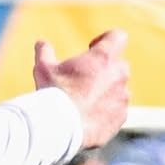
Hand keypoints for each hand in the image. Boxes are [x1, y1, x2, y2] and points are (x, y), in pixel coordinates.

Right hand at [35, 30, 130, 150]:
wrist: (63, 128)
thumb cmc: (53, 94)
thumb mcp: (43, 69)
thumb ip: (45, 52)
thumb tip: (41, 44)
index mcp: (103, 58)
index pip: (118, 36)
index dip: (106, 39)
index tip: (92, 48)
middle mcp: (119, 75)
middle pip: (119, 64)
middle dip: (104, 68)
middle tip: (85, 78)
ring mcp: (123, 97)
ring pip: (119, 88)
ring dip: (106, 90)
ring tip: (84, 100)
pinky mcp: (122, 116)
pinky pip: (118, 109)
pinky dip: (107, 110)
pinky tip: (88, 116)